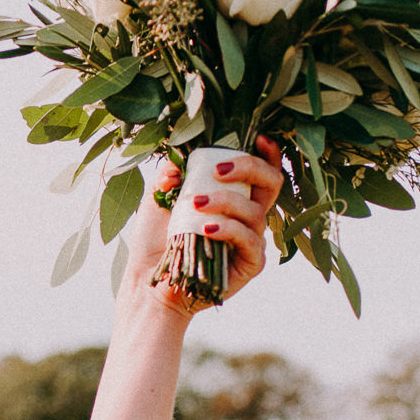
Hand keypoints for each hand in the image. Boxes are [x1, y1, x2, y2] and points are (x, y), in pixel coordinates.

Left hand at [119, 135, 283, 317]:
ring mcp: (252, 240)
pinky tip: (205, 228)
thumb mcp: (158, 199)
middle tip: (218, 170)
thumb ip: (170, 174)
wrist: (148, 282)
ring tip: (194, 204)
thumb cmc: (155, 241)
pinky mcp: (251, 264)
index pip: (262, 171)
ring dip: (225, 201)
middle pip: (271, 183)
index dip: (267, 153)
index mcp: (234, 197)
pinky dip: (227, 229)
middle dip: (249, 168)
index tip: (258, 138)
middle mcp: (248, 216)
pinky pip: (248, 239)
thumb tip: (181, 159)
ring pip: (254, 211)